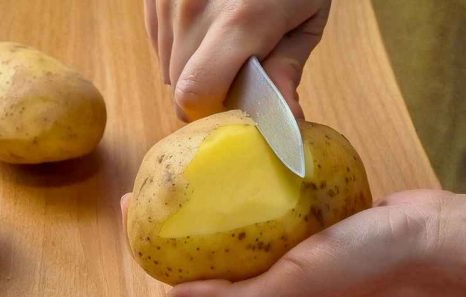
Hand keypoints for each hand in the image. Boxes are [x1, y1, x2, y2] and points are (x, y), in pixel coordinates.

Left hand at [121, 190, 465, 296]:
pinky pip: (264, 196)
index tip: (129, 203)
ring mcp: (286, 241)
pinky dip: (245, 178)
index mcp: (255, 294)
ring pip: (232, 217)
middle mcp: (265, 270)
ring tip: (185, 158)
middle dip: (171, 212)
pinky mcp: (306, 215)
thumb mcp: (291, 290)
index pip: (186, 271)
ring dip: (205, 193)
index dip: (150, 241)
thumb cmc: (363, 268)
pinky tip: (234, 153)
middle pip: (203, 242)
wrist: (428, 238)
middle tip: (153, 172)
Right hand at [145, 0, 330, 119]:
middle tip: (236, 71)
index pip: (195, 92)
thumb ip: (287, 67)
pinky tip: (206, 24)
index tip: (232, 104)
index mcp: (241, 19)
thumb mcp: (307, 16)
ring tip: (223, 40)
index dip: (211, 110)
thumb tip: (286, 118)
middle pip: (179, 84)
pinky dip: (180, 45)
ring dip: (192, 67)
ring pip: (166, 65)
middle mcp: (194, 7)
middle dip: (206, 90)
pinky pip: (158, 41)